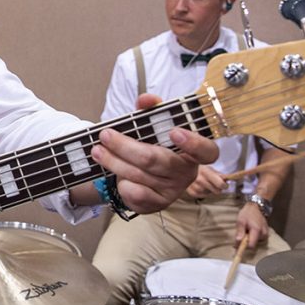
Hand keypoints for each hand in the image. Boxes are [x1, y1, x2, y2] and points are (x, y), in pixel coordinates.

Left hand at [91, 94, 219, 213]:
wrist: (143, 177)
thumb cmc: (153, 145)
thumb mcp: (154, 125)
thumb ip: (151, 109)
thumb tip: (145, 100)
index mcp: (194, 152)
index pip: (206, 151)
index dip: (194, 143)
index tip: (174, 132)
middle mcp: (187, 173)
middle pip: (155, 159)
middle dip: (125, 146)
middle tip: (105, 135)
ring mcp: (173, 191)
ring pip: (139, 175)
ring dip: (113, 161)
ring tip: (97, 150)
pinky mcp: (158, 204)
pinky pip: (135, 193)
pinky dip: (121, 182)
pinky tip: (114, 173)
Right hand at [185, 164, 226, 197]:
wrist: (183, 168)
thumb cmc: (199, 168)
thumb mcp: (209, 168)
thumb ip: (219, 174)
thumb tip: (228, 180)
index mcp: (205, 172)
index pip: (220, 184)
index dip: (225, 185)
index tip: (225, 184)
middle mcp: (199, 180)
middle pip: (217, 191)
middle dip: (218, 188)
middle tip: (216, 184)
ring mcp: (195, 187)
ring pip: (210, 194)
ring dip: (210, 190)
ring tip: (206, 183)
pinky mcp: (191, 192)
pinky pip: (203, 196)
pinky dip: (204, 192)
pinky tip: (201, 186)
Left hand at [236, 201, 269, 248]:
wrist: (256, 207)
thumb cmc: (247, 213)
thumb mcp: (240, 221)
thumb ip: (240, 232)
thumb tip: (238, 242)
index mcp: (256, 230)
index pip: (251, 245)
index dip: (244, 247)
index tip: (238, 247)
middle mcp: (263, 233)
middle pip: (253, 244)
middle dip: (246, 241)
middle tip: (242, 233)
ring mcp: (266, 233)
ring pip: (256, 242)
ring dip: (250, 238)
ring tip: (247, 230)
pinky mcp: (266, 233)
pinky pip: (258, 239)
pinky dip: (253, 236)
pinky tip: (251, 230)